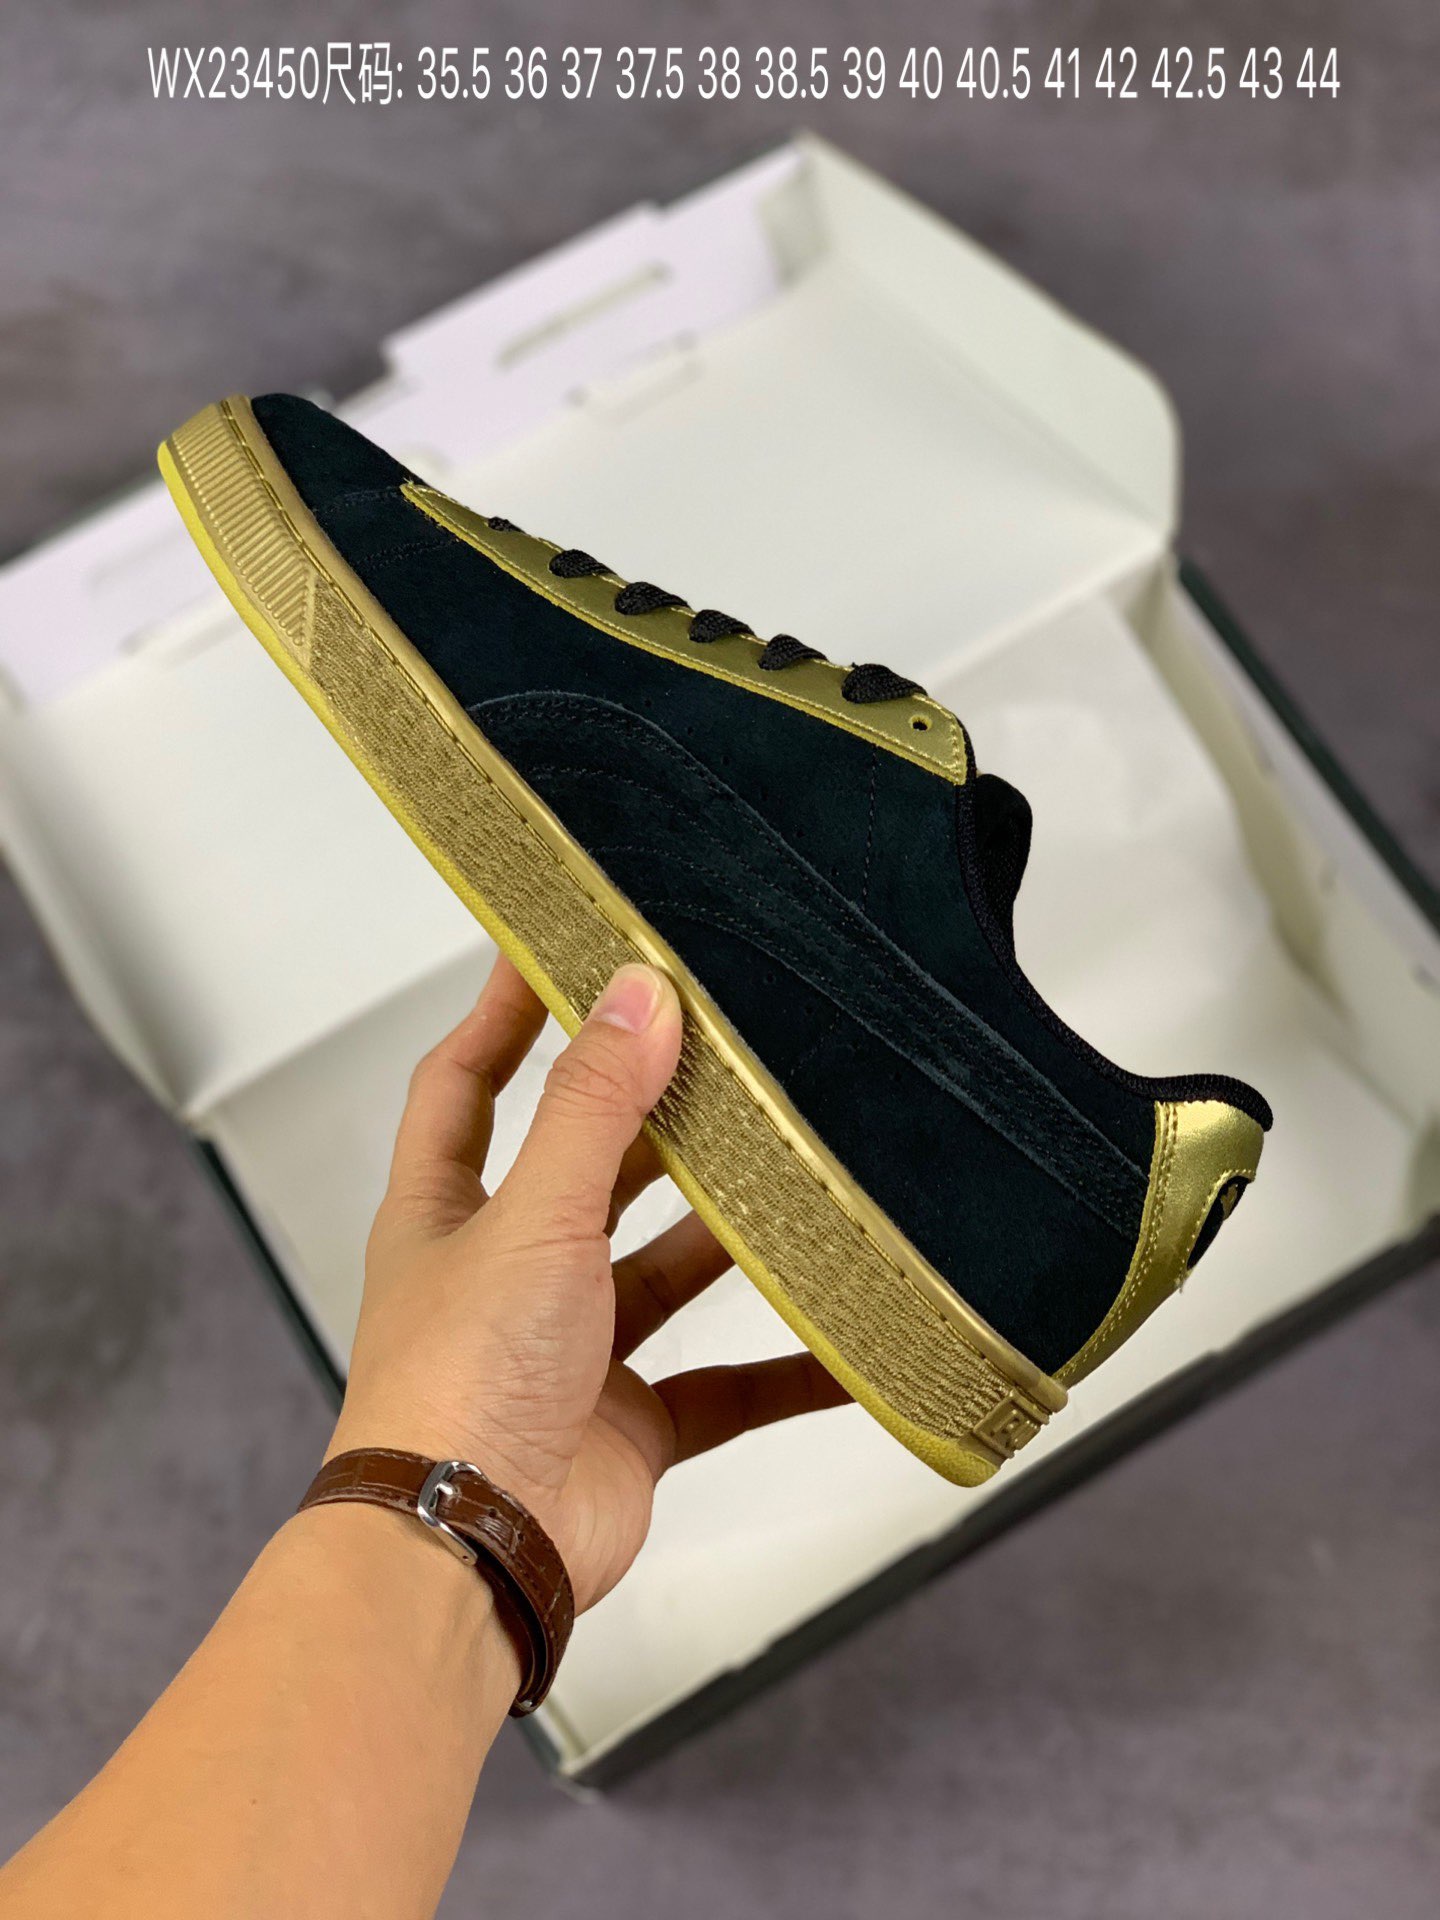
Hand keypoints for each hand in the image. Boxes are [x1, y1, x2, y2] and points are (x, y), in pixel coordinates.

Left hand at [329, 956, 846, 1609]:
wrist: (470, 1557)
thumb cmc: (460, 1384)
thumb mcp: (533, 1217)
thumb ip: (592, 1107)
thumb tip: (638, 990)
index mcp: (447, 1216)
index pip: (466, 1086)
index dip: (504, 1015)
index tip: (553, 945)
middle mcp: (505, 1276)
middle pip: (584, 1172)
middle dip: (651, 1119)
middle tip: (725, 1052)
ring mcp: (570, 1353)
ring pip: (664, 1272)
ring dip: (728, 1234)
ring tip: (802, 1169)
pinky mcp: (628, 1426)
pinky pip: (724, 1385)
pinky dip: (787, 1367)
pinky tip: (850, 1340)